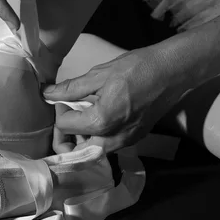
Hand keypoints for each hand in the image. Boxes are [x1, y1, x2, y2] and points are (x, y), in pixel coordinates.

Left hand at [43, 47, 186, 153]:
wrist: (172, 71)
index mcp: (101, 122)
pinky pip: (107, 145)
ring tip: (81, 112)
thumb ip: (71, 88)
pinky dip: (96, 135)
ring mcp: (125, 142)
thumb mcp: (99, 74)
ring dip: (80, 137)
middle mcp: (112, 139)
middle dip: (65, 136)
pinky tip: (98, 115)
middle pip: (76, 150)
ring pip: (92, 150)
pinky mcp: (134, 139)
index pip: (64, 127)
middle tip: (66, 112)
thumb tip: (47, 94)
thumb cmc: (137, 68)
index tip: (64, 96)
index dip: (59, 110)